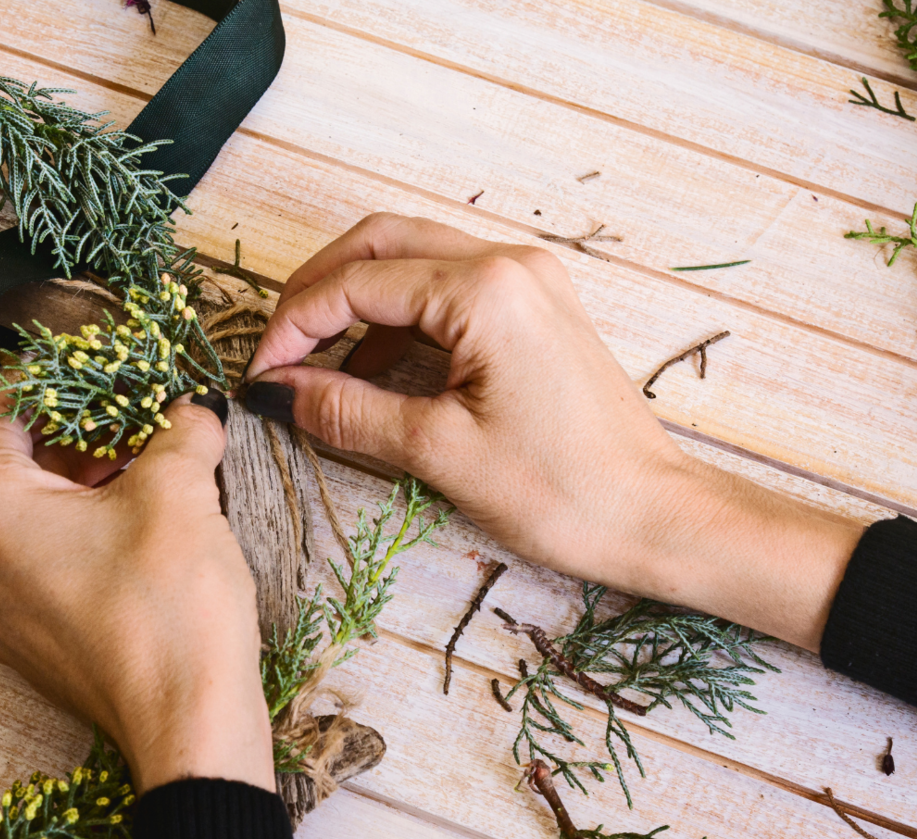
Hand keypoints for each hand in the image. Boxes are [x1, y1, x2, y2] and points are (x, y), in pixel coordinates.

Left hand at [0, 394, 272, 792]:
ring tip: (146, 480)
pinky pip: (34, 568)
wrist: (188, 725)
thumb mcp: (180, 490)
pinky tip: (137, 536)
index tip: (99, 377)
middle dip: (76, 441)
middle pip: (8, 467)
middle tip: (138, 428)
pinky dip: (74, 540)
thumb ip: (179, 430)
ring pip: (22, 520)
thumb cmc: (169, 609)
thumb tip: (189, 409)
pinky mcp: (22, 645)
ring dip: (78, 491)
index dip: (53, 386)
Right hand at [243, 214, 861, 649]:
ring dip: (354, 302)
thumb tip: (277, 392)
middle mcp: (509, 264)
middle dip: (316, 292)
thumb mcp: (439, 453)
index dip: (293, 328)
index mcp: (485, 290)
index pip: (355, 284)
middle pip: (379, 242)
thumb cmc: (564, 493)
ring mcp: (528, 280)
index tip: (258, 376)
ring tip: (314, 368)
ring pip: (411, 258)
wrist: (658, 518)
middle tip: (277, 352)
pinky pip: (445, 289)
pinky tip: (369, 374)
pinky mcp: (536, 308)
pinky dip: (396, 319)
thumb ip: (349, 411)